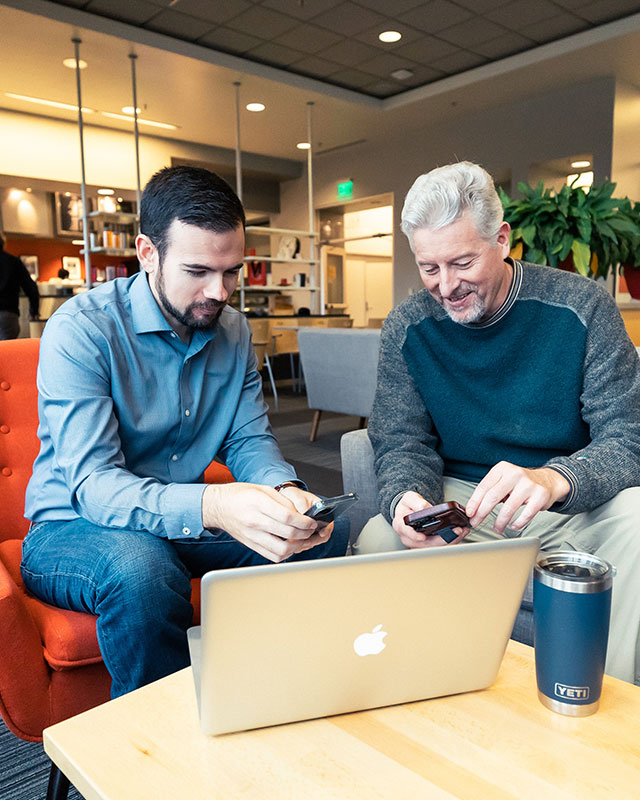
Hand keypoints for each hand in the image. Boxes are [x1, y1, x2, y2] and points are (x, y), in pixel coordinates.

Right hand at [202, 483, 331, 562]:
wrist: (217, 506)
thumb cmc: (239, 495)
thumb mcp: (263, 489)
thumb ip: (283, 501)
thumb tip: (300, 514)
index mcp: (258, 504)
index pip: (288, 517)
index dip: (305, 522)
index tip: (312, 522)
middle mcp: (254, 521)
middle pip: (287, 534)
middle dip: (305, 533)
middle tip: (310, 530)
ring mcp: (252, 535)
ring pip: (281, 550)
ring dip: (297, 547)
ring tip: (302, 540)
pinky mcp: (250, 545)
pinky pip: (272, 556)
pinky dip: (285, 554)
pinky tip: (289, 546)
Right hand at [392, 491, 469, 548]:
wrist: (409, 511)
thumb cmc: (408, 506)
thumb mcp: (409, 498)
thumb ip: (415, 502)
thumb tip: (425, 509)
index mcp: (401, 526)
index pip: (406, 533)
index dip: (414, 536)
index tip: (423, 536)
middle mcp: (409, 538)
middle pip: (425, 544)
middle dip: (442, 539)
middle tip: (456, 530)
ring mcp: (418, 544)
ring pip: (434, 548)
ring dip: (450, 541)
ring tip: (461, 531)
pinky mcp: (428, 545)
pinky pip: (439, 547)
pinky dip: (451, 541)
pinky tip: (459, 534)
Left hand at [466, 462, 569, 535]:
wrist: (547, 481)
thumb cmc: (519, 483)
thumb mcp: (503, 480)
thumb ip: (490, 491)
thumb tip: (473, 509)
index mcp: (502, 468)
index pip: (484, 486)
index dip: (474, 502)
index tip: (469, 513)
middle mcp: (515, 474)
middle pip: (493, 496)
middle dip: (482, 512)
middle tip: (476, 522)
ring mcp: (529, 484)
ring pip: (509, 507)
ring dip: (500, 522)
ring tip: (497, 528)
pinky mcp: (540, 495)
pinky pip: (526, 514)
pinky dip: (518, 523)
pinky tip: (513, 526)